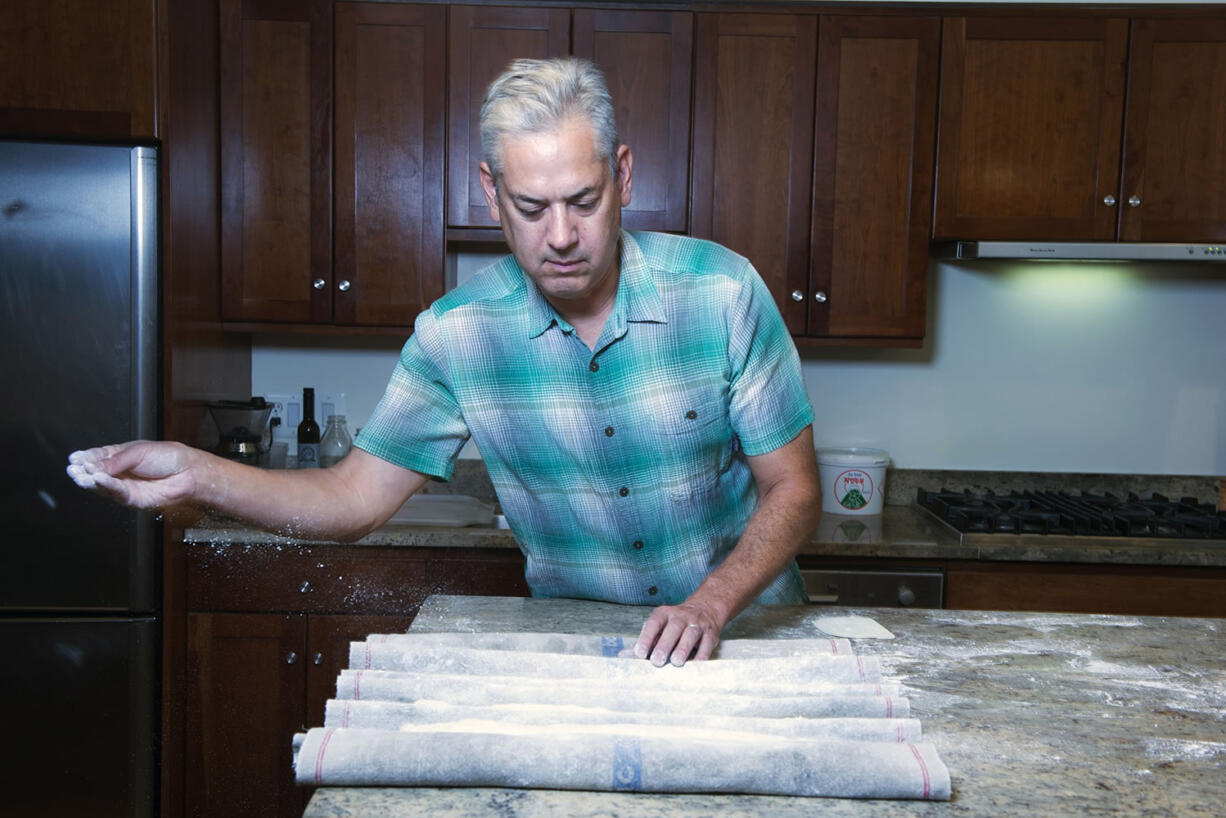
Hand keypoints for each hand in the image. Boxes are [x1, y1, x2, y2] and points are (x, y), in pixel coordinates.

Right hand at [67, 441, 198, 509]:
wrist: (187, 473)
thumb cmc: (168, 458)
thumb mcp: (138, 452)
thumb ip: (115, 460)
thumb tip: (93, 465)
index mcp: (120, 456)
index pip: (97, 456)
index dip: (85, 457)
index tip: (74, 458)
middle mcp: (120, 472)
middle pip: (95, 472)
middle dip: (83, 471)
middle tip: (73, 468)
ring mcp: (124, 486)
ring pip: (101, 485)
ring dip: (89, 480)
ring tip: (80, 475)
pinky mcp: (131, 498)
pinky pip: (115, 492)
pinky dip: (106, 486)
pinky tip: (98, 480)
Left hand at [632, 602, 722, 667]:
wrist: (705, 609)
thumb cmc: (675, 624)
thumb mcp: (660, 626)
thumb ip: (645, 641)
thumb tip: (623, 656)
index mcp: (664, 614)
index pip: (654, 623)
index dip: (646, 637)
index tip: (640, 653)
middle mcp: (681, 616)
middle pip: (673, 628)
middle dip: (664, 645)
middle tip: (657, 661)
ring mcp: (697, 624)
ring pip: (690, 634)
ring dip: (683, 648)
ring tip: (676, 662)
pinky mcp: (711, 633)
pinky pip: (707, 643)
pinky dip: (701, 655)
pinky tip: (695, 665)